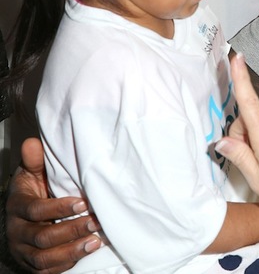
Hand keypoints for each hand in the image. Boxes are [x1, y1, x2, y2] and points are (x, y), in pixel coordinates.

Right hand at [5, 138, 100, 273]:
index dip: (58, 208)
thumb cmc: (34, 192)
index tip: (82, 203)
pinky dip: (67, 264)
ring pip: (45, 257)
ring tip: (95, 241)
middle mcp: (18, 231)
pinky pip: (47, 271)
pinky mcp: (34, 265)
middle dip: (71, 230)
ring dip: (72, 250)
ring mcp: (24, 250)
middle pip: (42, 236)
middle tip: (95, 222)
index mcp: (17, 207)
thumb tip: (32, 143)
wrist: (25, 215)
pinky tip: (87, 254)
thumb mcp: (32, 174)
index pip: (35, 210)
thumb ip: (35, 161)